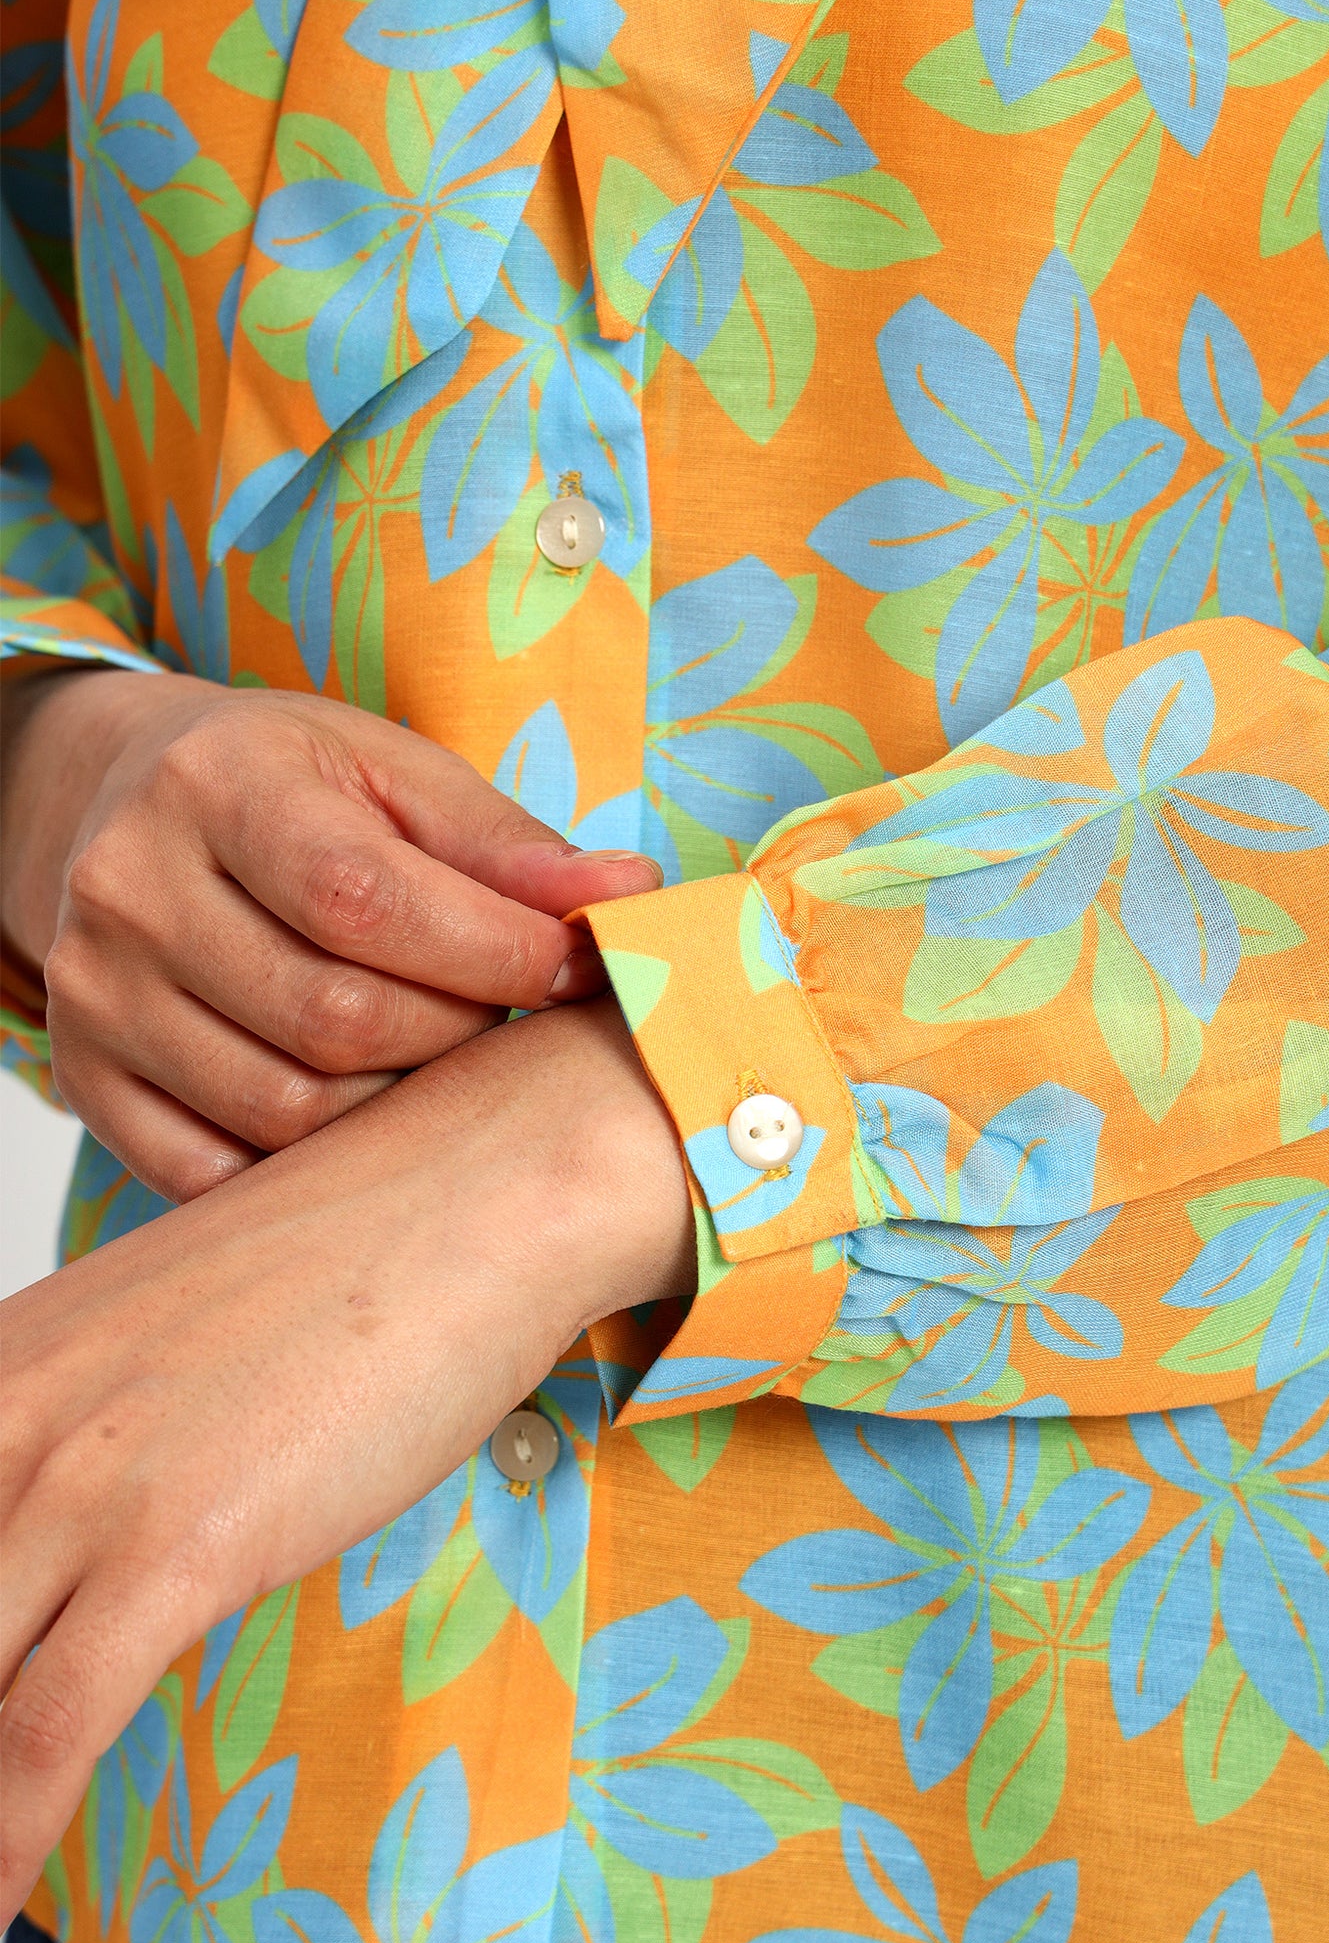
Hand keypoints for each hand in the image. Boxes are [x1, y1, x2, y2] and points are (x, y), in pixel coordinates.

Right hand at [0, 668, 661, 1198]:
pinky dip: (310, 1165)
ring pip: (286, 1111)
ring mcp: (97, 995)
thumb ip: (504, 840)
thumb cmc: (288, 784)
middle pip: (334, 1019)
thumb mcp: (391, 769)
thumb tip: (629, 895)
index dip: (495, 950)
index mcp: (217, 785)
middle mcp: (131, 890)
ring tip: (434, 1048)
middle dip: (459, 1030)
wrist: (120, 800)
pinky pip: (214, 1173)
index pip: (366, 900)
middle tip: (498, 1006)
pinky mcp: (86, 1079)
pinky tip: (360, 1107)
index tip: (577, 965)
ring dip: (399, 1105)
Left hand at [0, 994, 693, 1923]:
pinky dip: (2, 1850)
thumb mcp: (170, 1335)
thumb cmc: (356, 1258)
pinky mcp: (172, 1546)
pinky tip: (1, 1917)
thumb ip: (95, 1426)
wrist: (477, 1191)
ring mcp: (78, 1481)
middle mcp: (3, 1417)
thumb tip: (82, 1534)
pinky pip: (39, 1736)